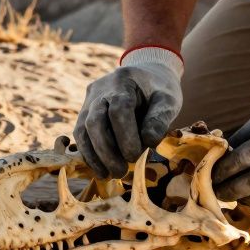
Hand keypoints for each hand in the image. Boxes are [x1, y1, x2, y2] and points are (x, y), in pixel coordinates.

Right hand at [74, 47, 183, 177]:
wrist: (145, 75)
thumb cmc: (158, 89)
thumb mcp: (168, 100)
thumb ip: (160, 119)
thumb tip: (149, 143)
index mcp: (123, 80)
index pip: (119, 109)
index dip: (125, 136)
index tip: (135, 157)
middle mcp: (100, 89)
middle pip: (95, 121)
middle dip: (106, 150)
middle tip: (120, 172)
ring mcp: (89, 101)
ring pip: (83, 129)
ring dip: (94, 155)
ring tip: (108, 174)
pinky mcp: (84, 113)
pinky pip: (81, 135)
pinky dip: (89, 153)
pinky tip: (101, 169)